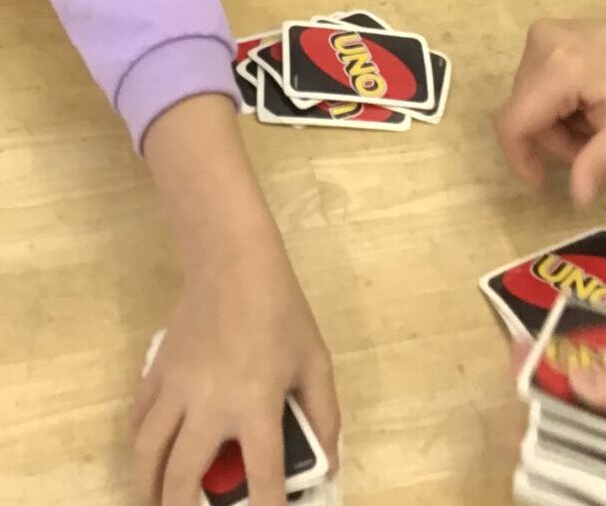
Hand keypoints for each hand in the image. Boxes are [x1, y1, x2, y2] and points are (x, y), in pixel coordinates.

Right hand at [136, 97, 339, 505]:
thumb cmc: (280, 310)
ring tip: (157, 502)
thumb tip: (328, 460)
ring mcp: (176, 390)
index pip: (263, 476)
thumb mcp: (314, 360)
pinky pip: (139, 420)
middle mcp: (209, 406)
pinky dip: (140, 445)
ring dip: (149, 488)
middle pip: (183, 479)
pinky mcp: (156, 373)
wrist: (232, 262)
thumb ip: (323, 414)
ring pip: (148, 455)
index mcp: (255, 405)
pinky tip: (150, 455)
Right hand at [494, 0, 605, 205]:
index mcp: (562, 67)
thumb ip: (600, 162)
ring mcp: (540, 34)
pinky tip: (585, 101)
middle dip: (552, 139)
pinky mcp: (543, 33)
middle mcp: (541, 44)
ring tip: (593, 120)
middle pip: (522, 112)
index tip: (541, 181)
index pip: (514, 121)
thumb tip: (577, 199)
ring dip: (554, 123)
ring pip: (525, 100)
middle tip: (592, 145)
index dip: (519, 157)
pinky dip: (555, 103)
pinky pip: (533, 83)